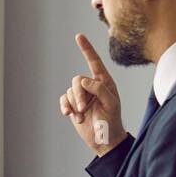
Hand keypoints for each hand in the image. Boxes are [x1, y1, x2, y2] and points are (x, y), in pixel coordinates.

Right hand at [59, 33, 126, 155]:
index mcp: (104, 82)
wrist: (104, 140)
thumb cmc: (111, 121)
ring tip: (82, 117)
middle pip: (77, 80)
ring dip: (75, 105)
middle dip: (79, 95)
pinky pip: (64, 99)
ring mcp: (82, 95)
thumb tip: (83, 80)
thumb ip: (99, 89)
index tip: (78, 36)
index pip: (94, 62)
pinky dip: (66, 107)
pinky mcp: (73, 105)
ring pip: (70, 91)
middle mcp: (92, 86)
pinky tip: (70, 115)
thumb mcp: (110, 104)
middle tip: (84, 109)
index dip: (86, 49)